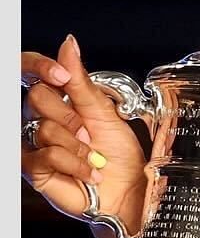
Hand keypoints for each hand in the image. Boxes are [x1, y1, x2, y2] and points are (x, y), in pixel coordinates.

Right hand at [19, 35, 148, 233]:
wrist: (130, 192)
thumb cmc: (120, 156)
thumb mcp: (105, 112)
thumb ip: (80, 81)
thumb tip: (68, 44)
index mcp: (59, 101)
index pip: (32, 72)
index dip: (39, 66)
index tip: (61, 74)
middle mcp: (42, 119)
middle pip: (36, 97)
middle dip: (71, 116)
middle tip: (90, 134)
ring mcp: (34, 144)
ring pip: (45, 129)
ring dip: (78, 146)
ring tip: (94, 159)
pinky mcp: (34, 169)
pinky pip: (46, 155)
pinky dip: (75, 164)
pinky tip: (90, 172)